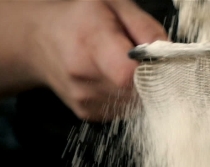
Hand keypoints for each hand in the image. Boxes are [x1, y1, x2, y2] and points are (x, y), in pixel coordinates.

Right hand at [30, 0, 167, 120]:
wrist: (40, 40)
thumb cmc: (82, 19)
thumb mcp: (114, 5)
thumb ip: (146, 28)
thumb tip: (168, 56)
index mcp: (89, 40)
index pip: (127, 74)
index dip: (150, 70)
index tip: (155, 60)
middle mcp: (82, 74)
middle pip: (136, 90)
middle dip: (148, 77)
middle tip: (139, 59)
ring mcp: (83, 98)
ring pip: (134, 103)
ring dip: (138, 88)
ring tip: (120, 65)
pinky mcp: (88, 113)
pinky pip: (124, 110)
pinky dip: (127, 97)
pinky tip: (112, 79)